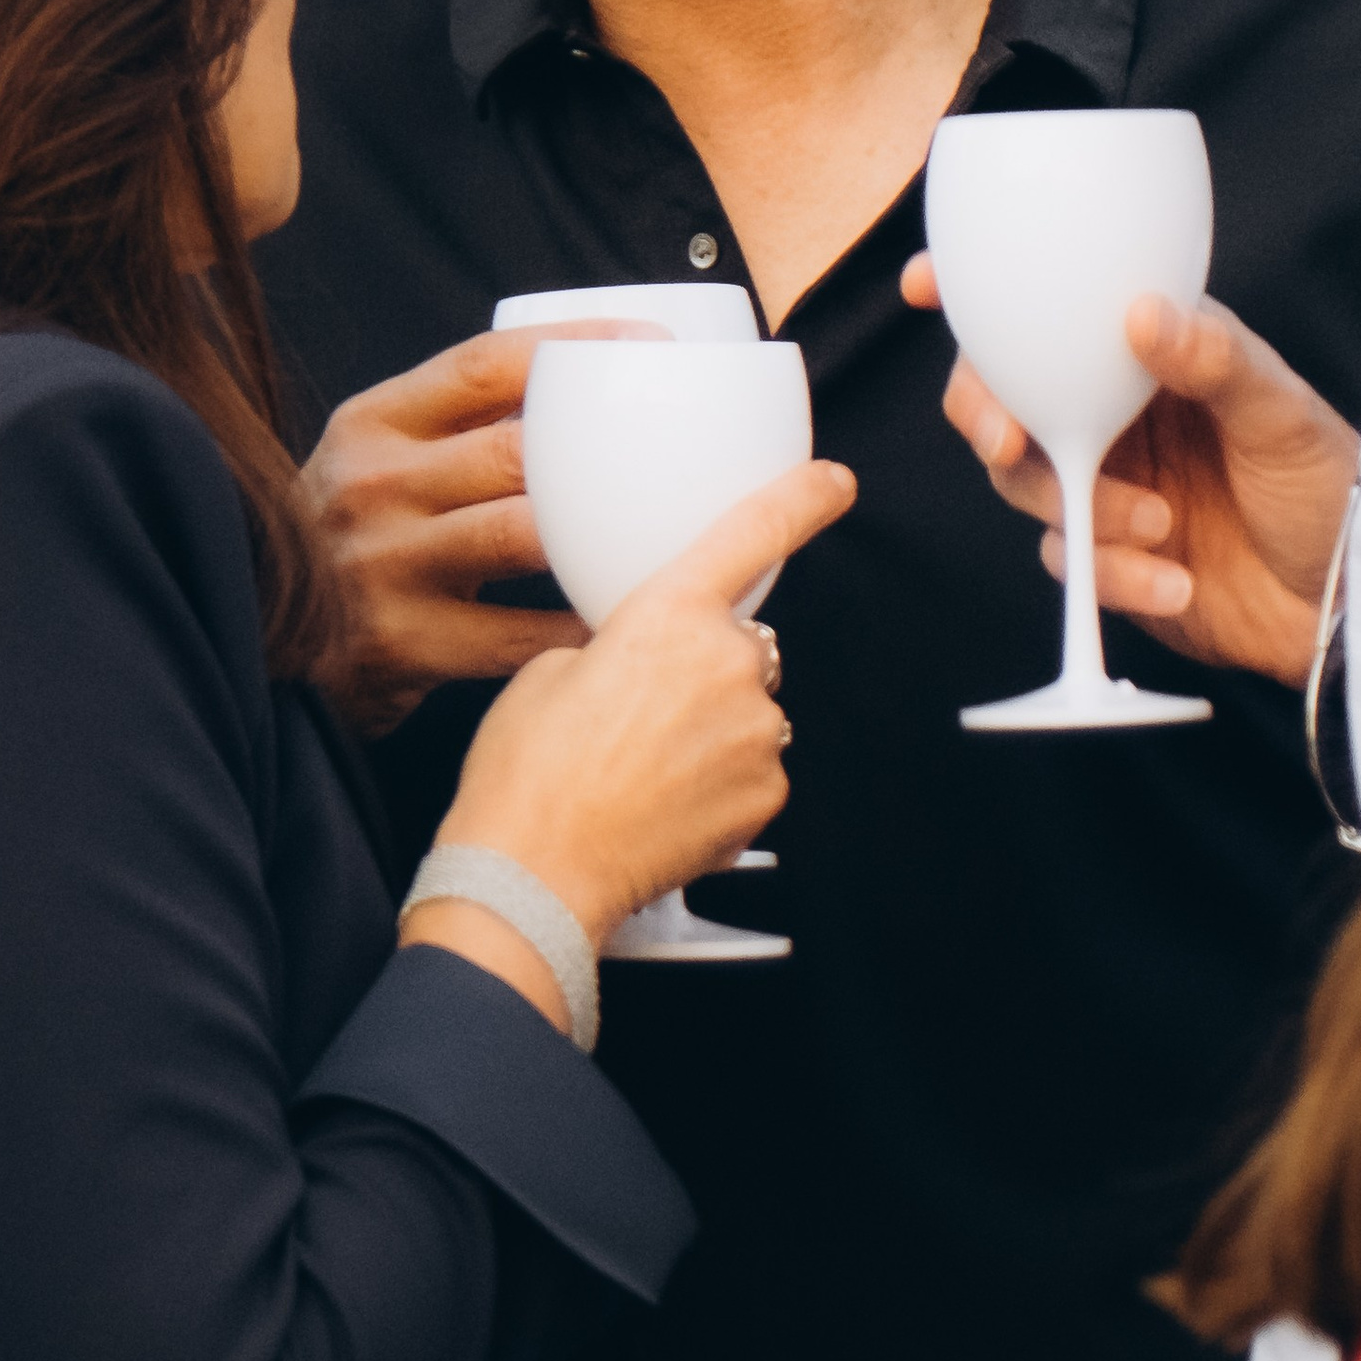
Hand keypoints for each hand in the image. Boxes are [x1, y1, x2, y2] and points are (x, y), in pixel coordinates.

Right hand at [304, 325, 651, 736]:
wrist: (268, 641)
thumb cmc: (356, 539)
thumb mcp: (382, 462)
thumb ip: (459, 427)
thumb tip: (587, 387)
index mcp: (372, 422)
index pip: (482, 364)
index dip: (571, 346)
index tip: (648, 341)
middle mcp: (371, 485)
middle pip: (513, 450)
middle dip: (602, 453)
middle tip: (682, 455)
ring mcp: (381, 565)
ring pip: (519, 536)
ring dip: (598, 540)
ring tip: (668, 539)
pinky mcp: (401, 642)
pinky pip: (515, 635)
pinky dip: (575, 628)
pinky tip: (623, 622)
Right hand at [416, 459, 856, 950]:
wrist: (534, 877)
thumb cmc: (527, 777)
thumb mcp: (548, 671)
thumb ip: (612, 642)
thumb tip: (634, 658)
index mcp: (669, 614)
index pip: (753, 534)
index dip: (802, 499)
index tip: (833, 483)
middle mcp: (727, 665)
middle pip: (735, 646)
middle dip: (696, 671)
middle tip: (632, 718)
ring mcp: (755, 733)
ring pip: (743, 712)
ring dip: (706, 730)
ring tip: (637, 771)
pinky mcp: (765, 794)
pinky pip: (749, 769)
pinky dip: (716, 783)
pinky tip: (661, 803)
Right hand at [900, 259, 1356, 686]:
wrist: (1349, 607)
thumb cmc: (1332, 489)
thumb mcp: (1284, 413)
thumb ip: (1215, 360)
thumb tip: (1143, 314)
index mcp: (1152, 359)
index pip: (1056, 316)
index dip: (981, 297)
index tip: (928, 285)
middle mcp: (1118, 416)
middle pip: (1008, 400)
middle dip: (989, 417)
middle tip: (1010, 442)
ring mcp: (1109, 487)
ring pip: (1026, 485)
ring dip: (1079, 510)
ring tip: (1160, 525)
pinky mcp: (1111, 560)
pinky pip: (1070, 562)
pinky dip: (1113, 574)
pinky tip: (1176, 579)